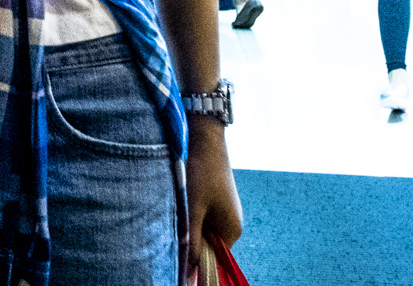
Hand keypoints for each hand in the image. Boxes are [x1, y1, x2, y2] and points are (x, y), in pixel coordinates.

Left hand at [184, 124, 241, 284]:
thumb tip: (190, 270)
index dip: (198, 258)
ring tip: (182, 212)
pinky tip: (186, 202)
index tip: (181, 255)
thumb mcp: (194, 210)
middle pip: (210, 244)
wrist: (208, 142)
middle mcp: (235, 224)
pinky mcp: (221, 202)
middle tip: (178, 229)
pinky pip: (207, 218)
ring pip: (206, 230)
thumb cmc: (202, 176)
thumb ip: (193, 241)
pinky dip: (195, 216)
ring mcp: (228, 212)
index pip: (215, 257)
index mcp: (233, 231)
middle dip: (194, 241)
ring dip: (193, 227)